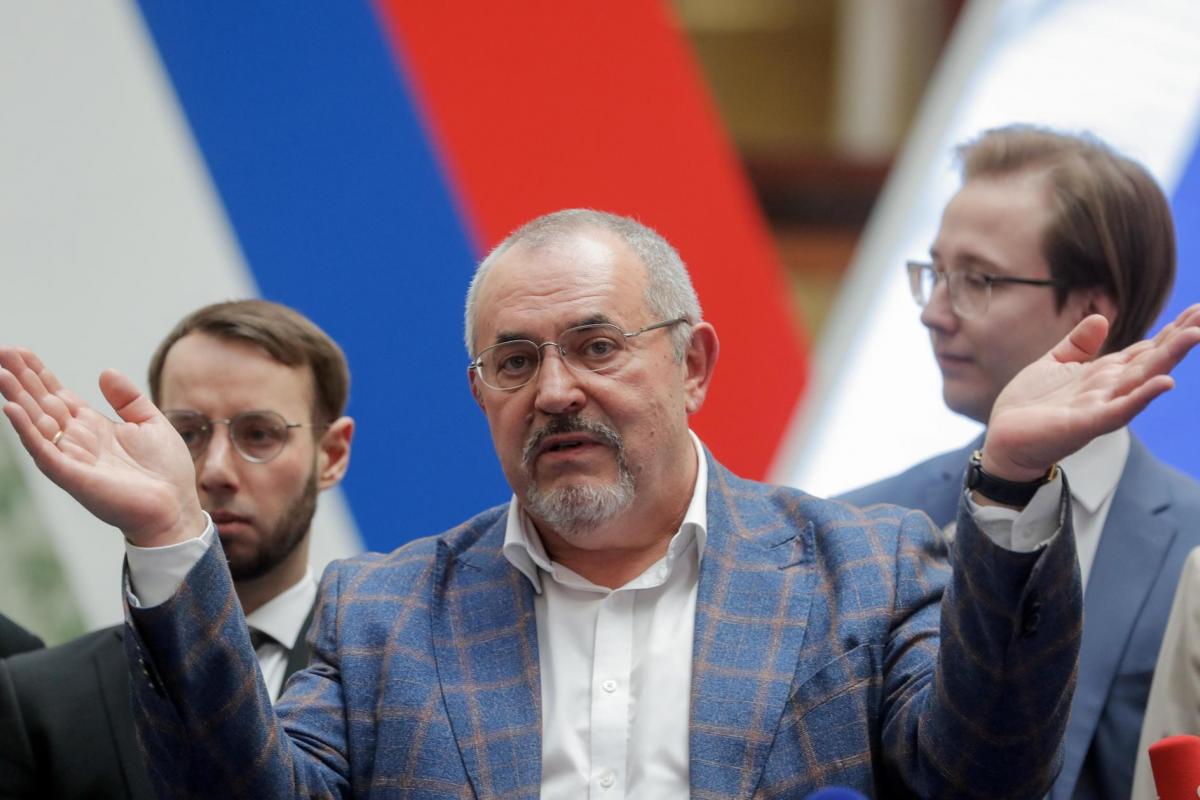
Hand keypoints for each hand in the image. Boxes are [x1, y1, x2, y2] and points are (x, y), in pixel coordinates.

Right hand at [0, 347, 205, 546]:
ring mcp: (72, 457)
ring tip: (0, 374)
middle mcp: (77, 440)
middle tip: (1, 352)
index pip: (57, 395)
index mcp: (93, 427)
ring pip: (36, 423)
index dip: (39, 374)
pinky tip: (12, 409)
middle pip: (41, 404)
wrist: (175, 508)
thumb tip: (105, 372)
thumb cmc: (166, 472)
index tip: (20, 352)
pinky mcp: (72, 475)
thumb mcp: (151, 423)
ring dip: (18, 398)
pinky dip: (27, 431)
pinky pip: (44, 450)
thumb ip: (128, 399)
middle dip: (21, 379)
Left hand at [983, 305, 1199, 481]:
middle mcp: (1109, 388)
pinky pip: (1119, 410)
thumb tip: (1102, 318)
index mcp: (1103, 374)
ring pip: (1141, 380)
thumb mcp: (1053, 364)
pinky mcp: (1085, 423)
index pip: (1144, 349)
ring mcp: (1100, 406)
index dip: (1170, 331)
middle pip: (1151, 360)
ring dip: (1168, 359)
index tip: (1197, 310)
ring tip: (1194, 336)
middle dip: (1178, 339)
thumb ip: (1078, 343)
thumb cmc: (1029, 405)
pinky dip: (1141, 397)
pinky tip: (1164, 383)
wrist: (1004, 439)